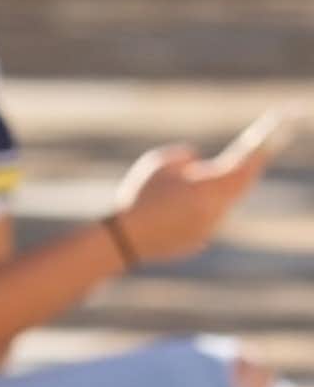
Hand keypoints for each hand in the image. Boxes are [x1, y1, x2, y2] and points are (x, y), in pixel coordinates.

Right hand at [114, 138, 263, 264]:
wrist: (123, 238)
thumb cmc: (139, 197)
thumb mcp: (156, 164)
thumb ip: (184, 156)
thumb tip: (196, 161)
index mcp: (209, 187)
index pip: (243, 167)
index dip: (255, 154)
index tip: (263, 144)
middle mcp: (216, 209)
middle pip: (239, 188)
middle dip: (240, 174)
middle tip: (243, 163)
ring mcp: (209, 228)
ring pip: (223, 206)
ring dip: (219, 194)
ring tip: (201, 186)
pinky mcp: (198, 241)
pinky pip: (207, 222)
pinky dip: (201, 212)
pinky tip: (181, 210)